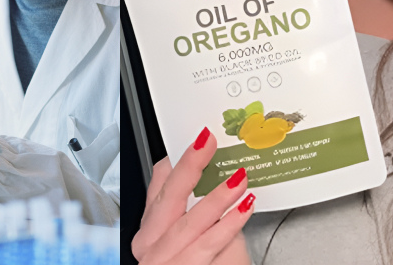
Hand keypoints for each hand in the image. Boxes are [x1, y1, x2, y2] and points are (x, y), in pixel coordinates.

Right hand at [132, 127, 254, 264]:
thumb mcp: (198, 237)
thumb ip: (203, 209)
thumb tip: (218, 176)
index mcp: (149, 232)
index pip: (156, 188)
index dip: (177, 161)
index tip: (199, 140)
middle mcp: (149, 247)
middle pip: (167, 200)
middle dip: (190, 167)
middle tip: (209, 143)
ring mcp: (162, 263)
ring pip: (188, 224)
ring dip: (217, 198)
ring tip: (238, 179)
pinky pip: (206, 246)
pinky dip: (228, 225)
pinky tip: (244, 208)